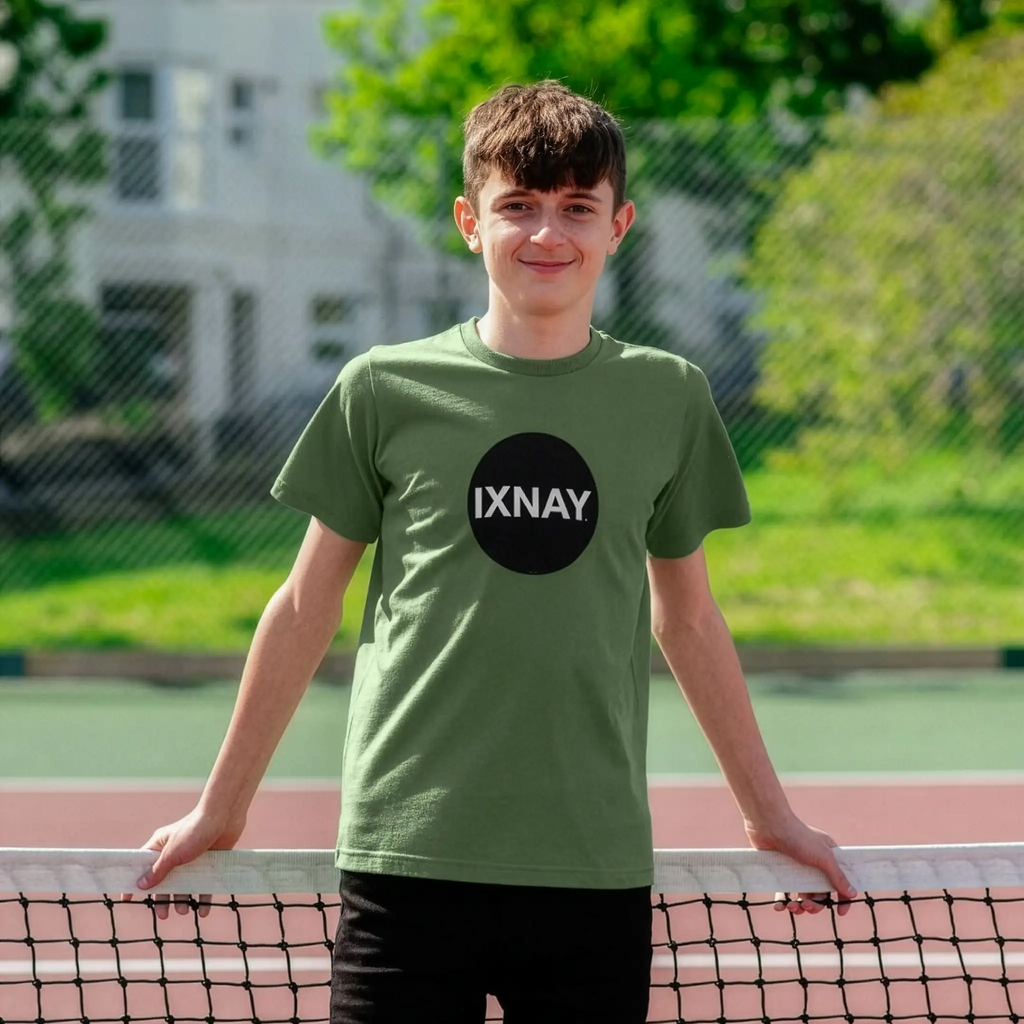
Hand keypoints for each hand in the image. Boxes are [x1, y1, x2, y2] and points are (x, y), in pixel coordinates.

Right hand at [121, 806, 245, 919]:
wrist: (225, 816)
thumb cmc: (195, 830)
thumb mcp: (172, 853)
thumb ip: (157, 870)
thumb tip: (140, 885)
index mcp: (160, 846)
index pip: (142, 866)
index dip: (134, 882)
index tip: (126, 898)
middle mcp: (174, 853)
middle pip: (164, 881)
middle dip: (163, 898)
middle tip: (163, 915)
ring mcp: (192, 859)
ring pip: (184, 884)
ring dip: (182, 900)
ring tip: (183, 911)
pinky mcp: (208, 862)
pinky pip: (203, 884)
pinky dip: (203, 898)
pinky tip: (203, 911)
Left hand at [745, 814, 856, 916]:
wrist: (768, 824)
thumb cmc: (798, 836)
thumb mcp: (823, 856)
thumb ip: (837, 875)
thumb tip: (852, 893)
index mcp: (828, 858)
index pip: (840, 882)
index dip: (842, 898)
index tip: (840, 913)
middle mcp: (814, 864)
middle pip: (820, 893)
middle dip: (815, 905)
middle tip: (807, 907)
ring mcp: (797, 869)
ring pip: (802, 895)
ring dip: (799, 906)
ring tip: (792, 907)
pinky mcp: (780, 871)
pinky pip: (784, 892)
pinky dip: (783, 901)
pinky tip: (779, 907)